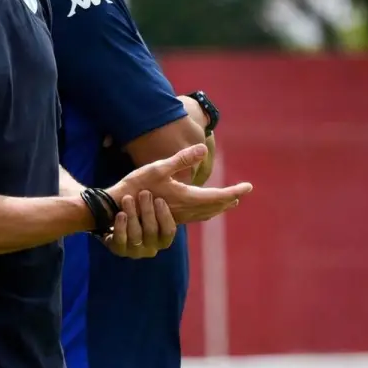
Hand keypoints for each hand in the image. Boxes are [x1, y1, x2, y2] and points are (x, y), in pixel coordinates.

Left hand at [100, 191, 176, 258]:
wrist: (114, 215)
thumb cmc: (139, 206)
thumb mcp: (155, 198)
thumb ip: (174, 188)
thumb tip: (197, 173)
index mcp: (163, 238)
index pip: (169, 231)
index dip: (164, 216)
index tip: (159, 200)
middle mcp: (151, 247)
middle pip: (151, 232)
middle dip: (147, 211)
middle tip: (143, 193)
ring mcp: (135, 251)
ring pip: (135, 236)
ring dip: (132, 215)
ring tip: (127, 198)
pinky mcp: (119, 250)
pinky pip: (120, 242)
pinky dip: (120, 228)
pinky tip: (120, 214)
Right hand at [108, 144, 250, 223]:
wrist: (118, 207)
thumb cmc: (137, 185)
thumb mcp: (159, 167)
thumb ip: (182, 159)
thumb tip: (203, 149)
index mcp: (187, 198)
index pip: (218, 196)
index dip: (235, 191)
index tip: (248, 187)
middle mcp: (186, 210)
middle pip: (215, 207)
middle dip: (229, 199)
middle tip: (242, 192)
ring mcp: (178, 216)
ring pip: (206, 213)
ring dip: (219, 207)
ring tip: (228, 202)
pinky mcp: (171, 218)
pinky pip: (196, 216)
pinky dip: (206, 210)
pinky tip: (202, 207)